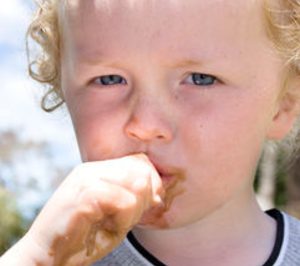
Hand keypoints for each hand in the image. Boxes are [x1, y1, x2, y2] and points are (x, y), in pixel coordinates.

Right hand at [24, 154, 163, 264]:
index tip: (151, 202)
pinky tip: (111, 227)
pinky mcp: (83, 196)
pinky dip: (125, 219)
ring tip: (119, 223)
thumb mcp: (116, 214)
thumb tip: (158, 193)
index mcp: (98, 170)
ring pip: (135, 184)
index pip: (139, 161)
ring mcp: (86, 180)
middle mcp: (92, 170)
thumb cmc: (85, 236)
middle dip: (146, 197)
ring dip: (135, 210)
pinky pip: (124, 202)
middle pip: (139, 171)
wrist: (49, 256)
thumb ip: (134, 199)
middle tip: (131, 217)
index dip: (152, 180)